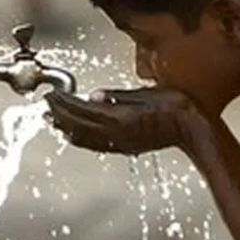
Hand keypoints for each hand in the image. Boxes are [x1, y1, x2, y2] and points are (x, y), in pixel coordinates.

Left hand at [45, 88, 202, 154]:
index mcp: (121, 118)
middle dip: (60, 115)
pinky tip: (74, 135)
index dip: (64, 103)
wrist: (194, 130)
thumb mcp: (147, 93)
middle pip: (79, 126)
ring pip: (85, 138)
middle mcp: (117, 133)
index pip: (83, 110)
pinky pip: (96, 144)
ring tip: (52, 120)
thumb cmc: (177, 108)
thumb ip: (119, 96)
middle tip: (45, 104)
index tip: (51, 95)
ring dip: (66, 128)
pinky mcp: (126, 146)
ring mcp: (121, 142)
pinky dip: (81, 139)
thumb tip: (92, 95)